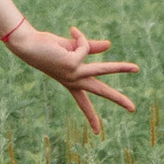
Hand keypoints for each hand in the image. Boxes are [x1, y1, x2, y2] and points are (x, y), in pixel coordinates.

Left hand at [1, 21, 138, 132]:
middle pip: (99, 91)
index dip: (91, 116)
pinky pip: (85, 47)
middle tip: (133, 109)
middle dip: (117, 99)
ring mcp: (73, 74)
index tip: (97, 132)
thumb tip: (110, 45)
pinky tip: (71, 31)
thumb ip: (90, 47)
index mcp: (71, 81)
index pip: (83, 102)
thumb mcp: (71, 48)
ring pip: (103, 70)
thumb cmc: (46, 46)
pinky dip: (80, 37)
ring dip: (121, 68)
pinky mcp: (72, 64)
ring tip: (136, 68)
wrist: (27, 43)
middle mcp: (72, 81)